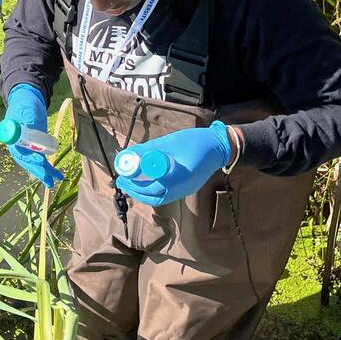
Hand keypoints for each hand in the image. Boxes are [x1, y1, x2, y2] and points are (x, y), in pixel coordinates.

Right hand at [3, 84, 63, 188]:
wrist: (26, 99)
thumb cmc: (25, 103)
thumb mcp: (27, 108)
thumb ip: (29, 116)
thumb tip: (30, 125)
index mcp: (12, 136)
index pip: (20, 150)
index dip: (29, 157)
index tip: (40, 161)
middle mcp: (17, 144)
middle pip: (26, 161)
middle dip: (38, 170)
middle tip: (48, 180)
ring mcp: (25, 146)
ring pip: (33, 162)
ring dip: (43, 172)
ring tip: (53, 182)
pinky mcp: (33, 146)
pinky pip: (38, 159)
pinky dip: (45, 167)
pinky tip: (53, 174)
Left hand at [114, 122, 231, 205]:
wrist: (218, 147)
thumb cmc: (194, 141)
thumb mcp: (168, 143)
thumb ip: (149, 151)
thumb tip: (129, 155)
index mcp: (178, 176)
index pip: (152, 186)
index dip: (135, 183)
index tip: (122, 176)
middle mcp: (181, 187)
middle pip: (154, 196)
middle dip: (136, 190)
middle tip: (122, 181)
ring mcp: (185, 190)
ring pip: (159, 198)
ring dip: (143, 193)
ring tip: (129, 184)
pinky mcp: (186, 189)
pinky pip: (166, 195)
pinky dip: (153, 192)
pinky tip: (145, 184)